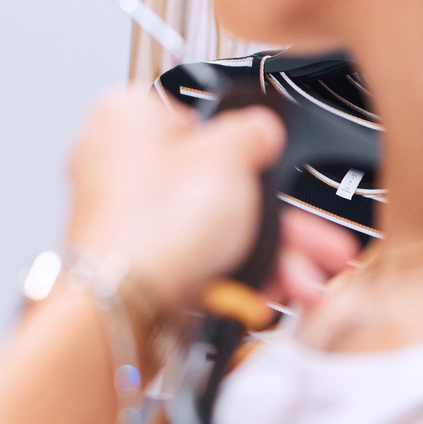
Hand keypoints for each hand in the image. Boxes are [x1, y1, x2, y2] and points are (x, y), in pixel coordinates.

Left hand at [66, 86, 302, 312]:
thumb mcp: (228, 156)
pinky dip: (232, 273)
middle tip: (307, 233)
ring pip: (208, 226)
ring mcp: (122, 217)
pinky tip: (264, 288)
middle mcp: (115, 164)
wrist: (122, 308)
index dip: (241, 143)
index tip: (268, 165)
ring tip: (299, 274)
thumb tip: (261, 129)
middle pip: (212, 181)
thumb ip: (252, 131)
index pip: (194, 115)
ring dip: (265, 252)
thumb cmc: (151, 227)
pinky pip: (193, 259)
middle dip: (273, 216)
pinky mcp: (134, 262)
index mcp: (125, 118)